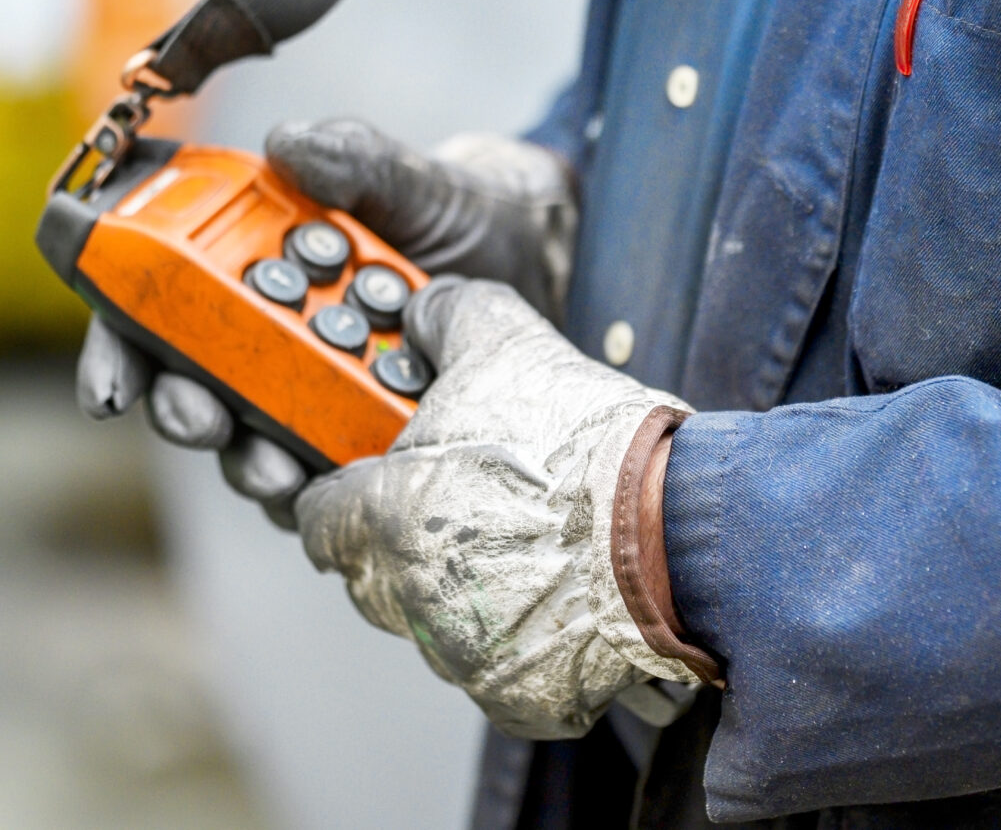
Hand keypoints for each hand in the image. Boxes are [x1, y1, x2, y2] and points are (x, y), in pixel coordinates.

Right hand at [74, 120, 576, 526]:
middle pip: (199, 391)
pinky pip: (340, 481)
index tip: (114, 387)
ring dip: (255, 466)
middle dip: (189, 415)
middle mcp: (275, 339)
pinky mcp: (374, 438)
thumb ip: (354, 159)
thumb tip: (289, 146)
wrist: (539, 256)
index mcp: (256, 269)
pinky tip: (345, 494)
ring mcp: (322, 394)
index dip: (123, 348)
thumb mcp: (410, 179)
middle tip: (205, 423)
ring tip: (278, 472)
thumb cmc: (459, 212)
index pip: (162, 310)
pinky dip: (335, 494)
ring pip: (262, 447)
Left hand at [294, 276, 699, 737]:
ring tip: (528, 550)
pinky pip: (498, 671)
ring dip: (465, 594)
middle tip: (466, 509)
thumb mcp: (510, 343)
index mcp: (386, 515)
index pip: (317, 517)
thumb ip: (447, 316)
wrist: (677, 528)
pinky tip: (561, 598)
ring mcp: (462, 653)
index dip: (344, 493)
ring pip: (436, 626)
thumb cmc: (584, 443)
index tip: (376, 481)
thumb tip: (419, 310)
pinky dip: (522, 640)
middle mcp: (409, 595)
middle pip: (372, 578)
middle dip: (404, 546)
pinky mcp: (517, 697)